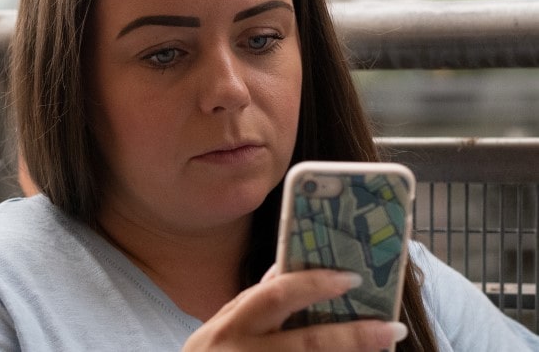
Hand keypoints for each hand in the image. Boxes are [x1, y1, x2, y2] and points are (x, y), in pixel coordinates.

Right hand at [182, 268, 407, 350]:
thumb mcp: (220, 328)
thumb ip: (252, 304)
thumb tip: (285, 269)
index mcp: (230, 327)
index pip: (275, 296)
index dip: (314, 285)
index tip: (352, 278)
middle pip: (306, 343)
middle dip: (353, 336)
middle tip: (392, 327)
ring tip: (387, 348)